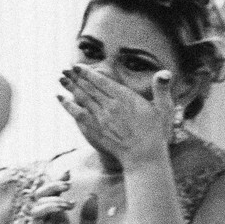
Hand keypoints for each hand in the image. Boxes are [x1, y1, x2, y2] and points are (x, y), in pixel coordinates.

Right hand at [28, 172, 97, 223]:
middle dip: (52, 184)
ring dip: (51, 197)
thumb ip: (89, 217)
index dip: (59, 182)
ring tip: (67, 200)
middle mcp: (47, 219)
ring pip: (38, 202)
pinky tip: (62, 208)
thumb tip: (91, 195)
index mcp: (58, 218)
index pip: (55, 194)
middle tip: (66, 182)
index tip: (68, 172)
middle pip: (42, 194)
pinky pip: (37, 215)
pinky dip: (48, 208)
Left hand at [56, 65, 175, 166]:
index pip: (102, 81)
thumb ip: (161, 89)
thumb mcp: (164, 109)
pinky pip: (77, 113)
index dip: (88, 73)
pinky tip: (60, 98)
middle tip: (66, 69)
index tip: (78, 67)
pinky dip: (67, 104)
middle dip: (76, 77)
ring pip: (81, 98)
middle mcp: (110, 105)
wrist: (143, 156)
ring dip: (70, 87)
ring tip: (61, 78)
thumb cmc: (156, 133)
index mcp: (126, 97)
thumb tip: (164, 72)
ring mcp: (100, 118)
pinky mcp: (93, 129)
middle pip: (89, 87)